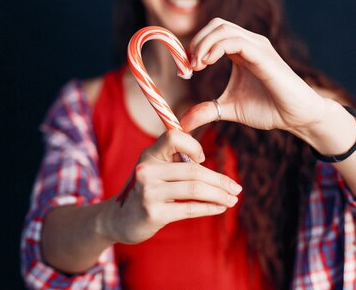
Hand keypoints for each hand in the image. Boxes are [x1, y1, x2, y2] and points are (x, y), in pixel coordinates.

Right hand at [103, 129, 241, 244]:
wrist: (119, 219)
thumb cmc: (145, 190)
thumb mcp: (154, 169)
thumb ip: (175, 160)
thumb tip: (206, 160)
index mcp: (149, 154)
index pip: (174, 137)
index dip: (193, 145)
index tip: (203, 159)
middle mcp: (146, 170)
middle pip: (193, 169)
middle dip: (220, 179)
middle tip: (236, 187)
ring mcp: (149, 192)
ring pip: (195, 189)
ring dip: (219, 195)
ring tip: (233, 199)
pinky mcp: (154, 213)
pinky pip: (189, 208)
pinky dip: (209, 207)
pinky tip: (220, 208)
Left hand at [181, 18, 327, 133]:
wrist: (296, 117)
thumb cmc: (268, 109)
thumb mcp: (229, 109)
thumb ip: (207, 111)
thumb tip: (183, 123)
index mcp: (241, 51)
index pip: (213, 32)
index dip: (195, 45)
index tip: (186, 68)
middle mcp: (249, 43)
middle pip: (216, 24)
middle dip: (196, 41)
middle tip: (189, 66)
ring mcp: (257, 46)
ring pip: (222, 28)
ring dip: (203, 44)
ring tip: (197, 65)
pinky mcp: (263, 55)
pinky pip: (235, 41)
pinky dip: (216, 48)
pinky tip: (207, 63)